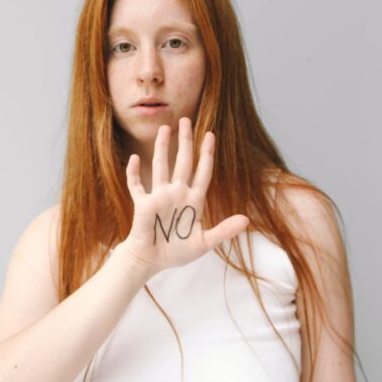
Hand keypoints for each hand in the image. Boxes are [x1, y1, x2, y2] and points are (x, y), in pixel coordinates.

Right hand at [120, 117, 249, 275]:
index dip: (206, 154)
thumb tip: (247, 220)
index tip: (210, 135)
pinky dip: (134, 173)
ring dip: (162, 147)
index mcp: (193, 200)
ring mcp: (159, 197)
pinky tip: (135, 159)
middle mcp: (177, 193)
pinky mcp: (143, 204)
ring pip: (161, 166)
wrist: (152, 261)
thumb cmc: (176, 252)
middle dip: (185, 141)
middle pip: (182, 161)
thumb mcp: (204, 243)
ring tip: (165, 129)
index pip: (202, 171)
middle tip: (186, 120)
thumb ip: (224, 230)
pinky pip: (137, 185)